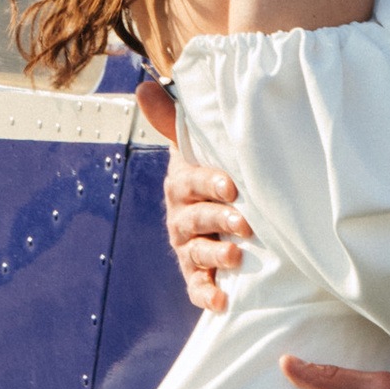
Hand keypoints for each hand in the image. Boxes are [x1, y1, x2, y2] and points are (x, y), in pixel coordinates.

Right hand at [144, 85, 252, 313]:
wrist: (221, 208)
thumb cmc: (213, 172)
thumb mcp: (198, 146)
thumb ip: (173, 121)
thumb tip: (143, 87)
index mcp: (182, 185)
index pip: (191, 183)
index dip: (209, 184)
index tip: (232, 187)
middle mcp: (181, 217)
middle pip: (195, 220)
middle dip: (219, 221)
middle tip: (245, 224)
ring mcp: (188, 247)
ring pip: (196, 253)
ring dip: (215, 256)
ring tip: (236, 257)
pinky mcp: (197, 273)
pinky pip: (197, 287)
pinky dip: (207, 295)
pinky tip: (222, 301)